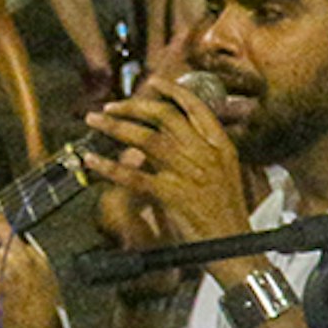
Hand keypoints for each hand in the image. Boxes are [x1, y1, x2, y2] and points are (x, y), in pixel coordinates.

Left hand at [84, 69, 253, 251]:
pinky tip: (93, 160)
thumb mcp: (222, 172)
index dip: (172, 91)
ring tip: (95, 120)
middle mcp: (204, 152)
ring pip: (146, 139)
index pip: (195, 107)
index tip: (152, 82)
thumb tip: (164, 137)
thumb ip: (198, 151)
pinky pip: (133, 176)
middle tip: (111, 105)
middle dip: (133, 106)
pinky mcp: (171, 194)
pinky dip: (109, 167)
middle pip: (164, 117)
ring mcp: (188, 172)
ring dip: (115, 126)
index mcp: (220, 145)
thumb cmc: (225, 211)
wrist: (233, 245)